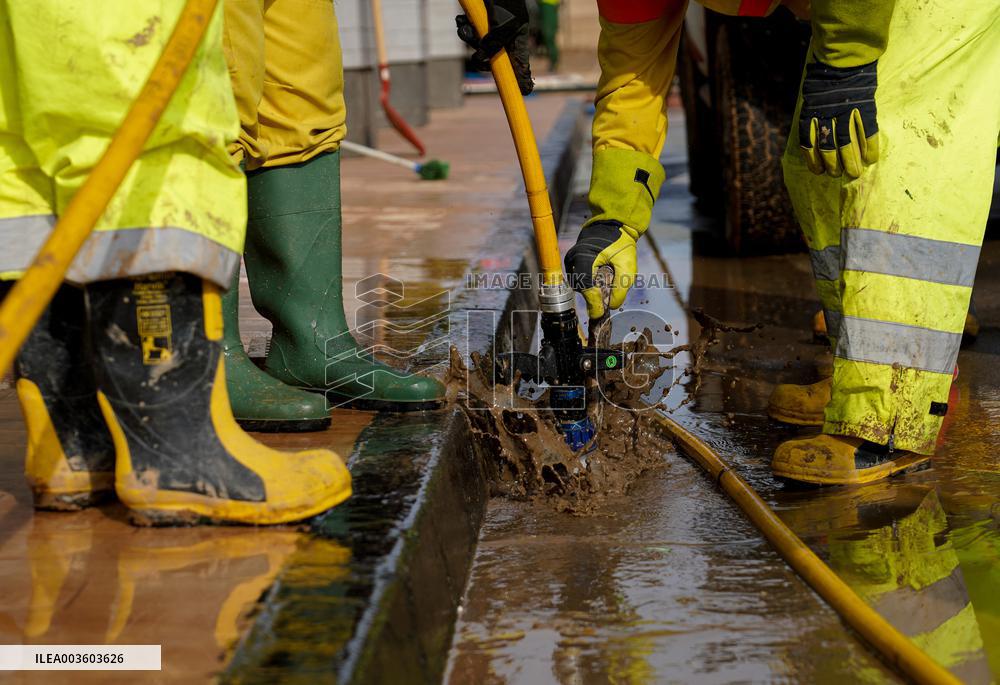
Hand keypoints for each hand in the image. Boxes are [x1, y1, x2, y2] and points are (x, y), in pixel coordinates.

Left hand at [456, 0, 532, 94]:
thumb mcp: (502, 21)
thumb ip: (494, 42)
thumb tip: (482, 60)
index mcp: (516, 37)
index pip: (521, 64)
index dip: (522, 79)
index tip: (524, 92)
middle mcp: (503, 35)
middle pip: (492, 59)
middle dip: (481, 57)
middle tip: (476, 55)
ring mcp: (489, 29)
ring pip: (476, 45)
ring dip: (468, 38)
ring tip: (467, 26)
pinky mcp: (476, 21)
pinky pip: (467, 31)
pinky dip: (463, 27)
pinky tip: (463, 19)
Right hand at [564, 220, 638, 319]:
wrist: (614, 224)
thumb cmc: (622, 243)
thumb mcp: (628, 266)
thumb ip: (621, 288)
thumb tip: (611, 306)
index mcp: (585, 258)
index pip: (587, 288)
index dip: (594, 304)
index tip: (600, 315)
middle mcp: (574, 259)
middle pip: (583, 288)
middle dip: (595, 296)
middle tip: (609, 298)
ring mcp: (571, 260)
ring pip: (581, 284)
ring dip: (593, 288)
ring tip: (608, 281)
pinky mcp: (573, 261)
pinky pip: (580, 278)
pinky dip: (591, 282)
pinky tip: (602, 277)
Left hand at [799, 59, 878, 177]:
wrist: (844, 54)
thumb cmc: (827, 74)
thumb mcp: (813, 93)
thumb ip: (815, 112)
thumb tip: (815, 131)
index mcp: (811, 111)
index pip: (809, 141)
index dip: (813, 159)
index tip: (817, 171)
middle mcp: (826, 114)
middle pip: (827, 146)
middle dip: (832, 164)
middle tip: (837, 175)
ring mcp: (845, 111)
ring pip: (846, 143)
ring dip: (850, 161)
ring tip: (854, 173)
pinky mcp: (864, 106)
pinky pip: (868, 131)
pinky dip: (870, 146)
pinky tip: (872, 159)